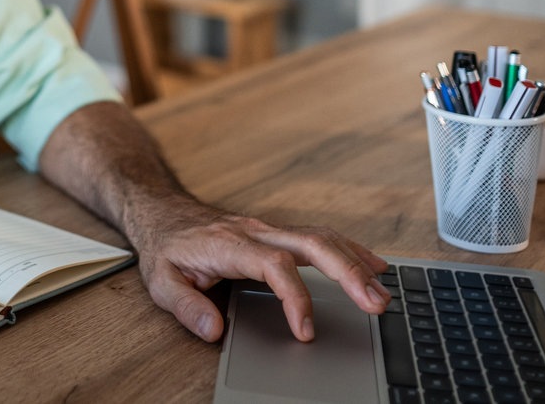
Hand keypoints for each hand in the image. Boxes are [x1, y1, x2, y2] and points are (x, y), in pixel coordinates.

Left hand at [126, 198, 388, 343]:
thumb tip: (213, 331)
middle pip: (312, 244)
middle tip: (376, 303)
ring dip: (355, 262)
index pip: (274, 266)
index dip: (296, 297)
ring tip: (383, 292)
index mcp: (231, 244)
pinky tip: (372, 265)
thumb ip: (185, 307)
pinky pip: (319, 237)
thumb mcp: (161, 280)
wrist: (163, 213)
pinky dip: (349, 250)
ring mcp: (269, 229)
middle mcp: (256, 232)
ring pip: (321, 237)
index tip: (306, 330)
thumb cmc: (166, 248)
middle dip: (348, 273)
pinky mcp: (276, 233)